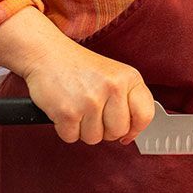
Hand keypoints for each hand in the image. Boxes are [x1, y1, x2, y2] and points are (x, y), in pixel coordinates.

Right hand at [21, 37, 154, 145]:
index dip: (136, 129)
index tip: (127, 134)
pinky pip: (72, 138)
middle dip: (105, 130)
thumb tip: (131, 132)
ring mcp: (91, 100)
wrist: (46, 54)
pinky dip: (65, 129)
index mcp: (129, 78)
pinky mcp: (68, 112)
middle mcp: (113, 88)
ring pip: (95, 138)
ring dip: (83, 130)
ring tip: (78, 108)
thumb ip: (126, 99)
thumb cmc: (79, 67)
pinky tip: (65, 110)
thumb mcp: (114, 75)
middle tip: (93, 115)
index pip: (145, 114)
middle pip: (118, 131)